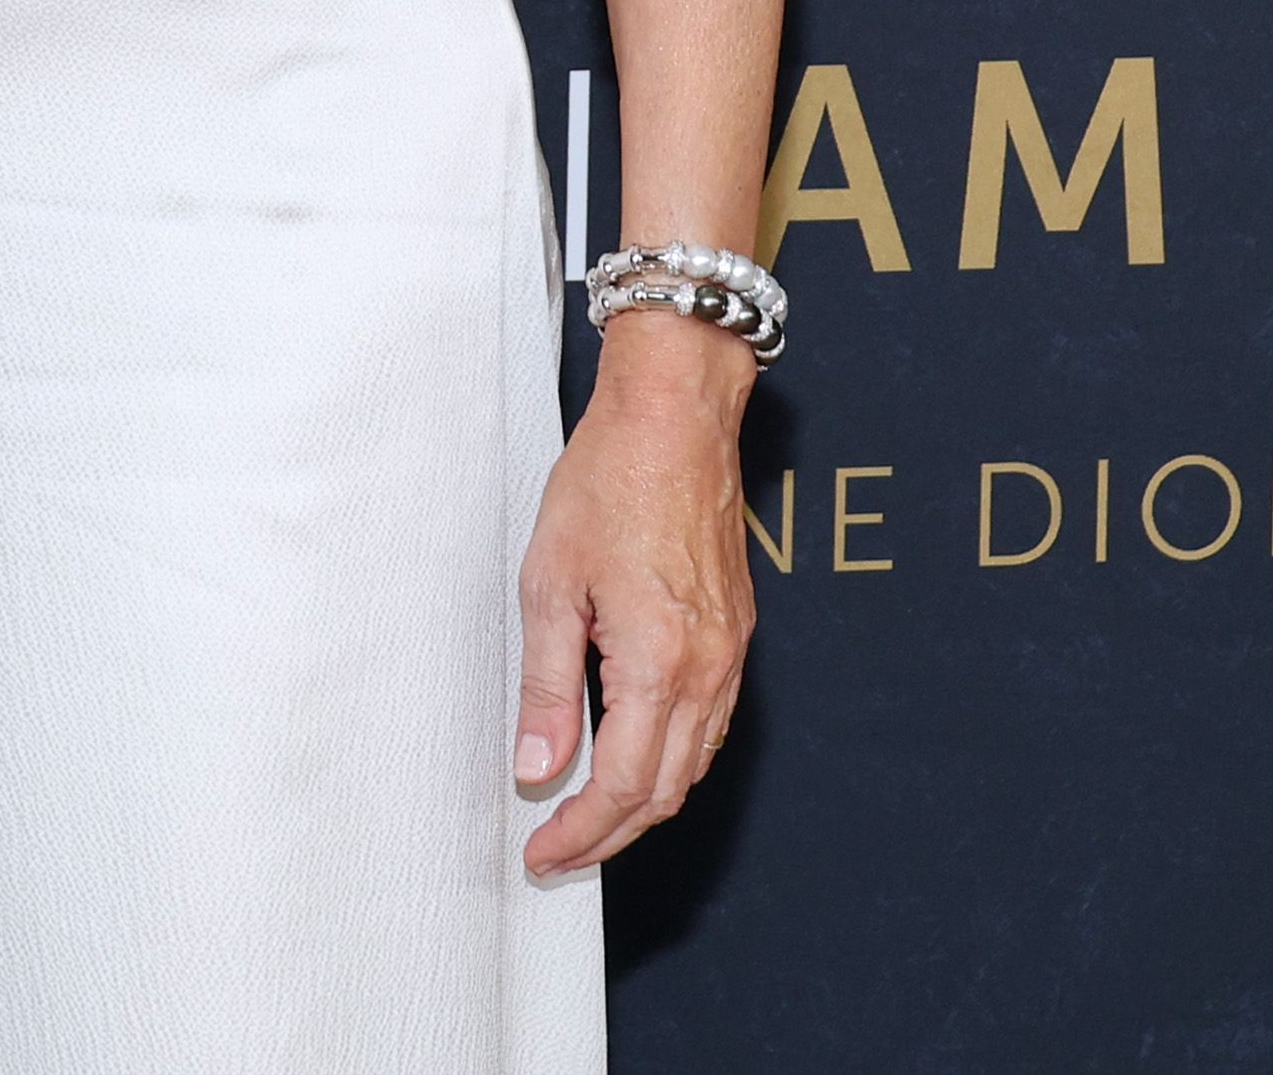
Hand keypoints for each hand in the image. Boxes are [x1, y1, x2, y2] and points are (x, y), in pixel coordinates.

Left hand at [510, 313, 754, 878]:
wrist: (674, 417)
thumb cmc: (608, 483)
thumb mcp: (551, 584)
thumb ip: (548, 687)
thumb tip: (538, 769)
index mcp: (660, 662)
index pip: (620, 785)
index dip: (580, 833)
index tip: (541, 854)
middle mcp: (708, 669)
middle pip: (665, 790)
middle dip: (611, 834)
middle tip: (559, 852)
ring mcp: (729, 653)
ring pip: (694, 763)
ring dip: (644, 803)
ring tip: (588, 818)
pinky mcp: (735, 632)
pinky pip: (710, 723)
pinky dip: (672, 759)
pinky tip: (634, 756)